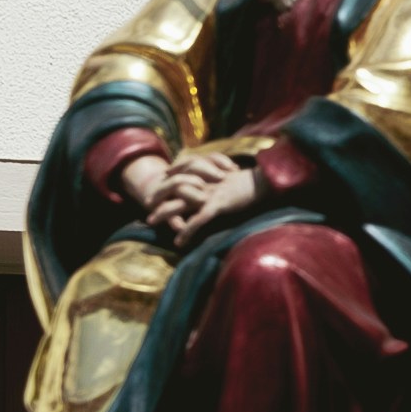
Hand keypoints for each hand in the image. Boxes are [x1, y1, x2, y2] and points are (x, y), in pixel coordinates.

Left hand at [141, 148, 262, 245]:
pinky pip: (198, 219)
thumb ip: (217, 176)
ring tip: (151, 221)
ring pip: (180, 202)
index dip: (169, 175)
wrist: (263, 181)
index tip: (160, 182)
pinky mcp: (218, 205)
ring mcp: (210, 194)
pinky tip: (178, 242)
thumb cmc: (249, 181)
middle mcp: (205, 182)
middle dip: (158, 193)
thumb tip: (210, 179)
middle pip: (174, 184)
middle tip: (147, 203)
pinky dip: (186, 231)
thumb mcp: (229, 175)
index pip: (181, 170)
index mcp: (207, 174)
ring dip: (164, 212)